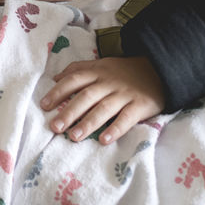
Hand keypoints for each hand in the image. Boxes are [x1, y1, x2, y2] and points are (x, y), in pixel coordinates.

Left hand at [40, 56, 163, 144]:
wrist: (159, 70)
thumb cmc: (124, 72)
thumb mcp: (101, 65)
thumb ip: (79, 69)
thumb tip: (55, 78)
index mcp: (98, 72)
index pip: (74, 80)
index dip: (58, 92)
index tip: (44, 106)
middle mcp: (109, 83)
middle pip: (86, 96)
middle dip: (69, 111)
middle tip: (55, 127)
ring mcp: (125, 94)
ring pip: (104, 108)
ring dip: (88, 123)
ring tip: (74, 137)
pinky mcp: (140, 106)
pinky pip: (126, 118)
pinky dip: (115, 129)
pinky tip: (104, 140)